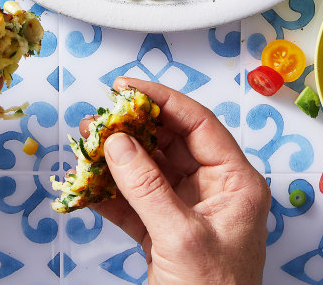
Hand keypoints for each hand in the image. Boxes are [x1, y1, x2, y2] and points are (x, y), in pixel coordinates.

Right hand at [81, 76, 269, 284]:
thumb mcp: (181, 237)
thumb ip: (146, 186)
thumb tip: (117, 142)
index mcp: (236, 182)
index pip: (199, 124)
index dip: (163, 100)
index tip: (127, 86)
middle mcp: (215, 190)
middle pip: (170, 143)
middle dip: (132, 129)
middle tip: (99, 117)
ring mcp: (189, 212)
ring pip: (149, 171)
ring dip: (116, 159)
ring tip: (86, 144)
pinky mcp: (165, 234)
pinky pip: (135, 202)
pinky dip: (111, 193)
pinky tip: (87, 184)